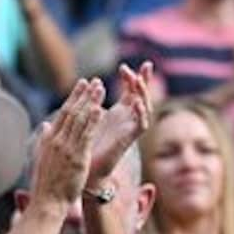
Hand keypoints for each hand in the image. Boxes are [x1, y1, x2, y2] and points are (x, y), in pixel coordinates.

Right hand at [31, 80, 107, 205]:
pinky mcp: (76, 157)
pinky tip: (100, 109)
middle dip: (83, 95)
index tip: (81, 86)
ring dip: (90, 102)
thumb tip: (46, 124)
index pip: (62, 114)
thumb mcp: (42, 157)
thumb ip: (45, 139)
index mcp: (49, 140)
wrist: (47, 202)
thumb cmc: (46, 184)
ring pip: (79, 120)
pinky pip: (86, 135)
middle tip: (93, 81)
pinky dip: (92, 120)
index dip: (73, 98)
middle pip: (71, 112)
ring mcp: (66, 148)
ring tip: (100, 88)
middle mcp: (57, 141)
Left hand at [87, 63, 153, 185]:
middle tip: (146, 64)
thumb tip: (87, 82)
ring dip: (143, 93)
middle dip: (145, 80)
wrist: (87, 168)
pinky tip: (137, 102)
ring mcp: (130, 129)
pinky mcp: (129, 140)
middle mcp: (128, 119)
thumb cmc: (87, 144)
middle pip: (142, 95)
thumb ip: (92, 101)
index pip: (130, 91)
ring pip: (145, 107)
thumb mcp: (89, 117)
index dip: (131, 78)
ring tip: (137, 80)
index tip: (125, 65)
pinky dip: (141, 113)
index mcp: (119, 113)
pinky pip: (141, 125)